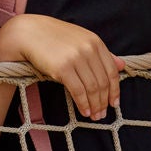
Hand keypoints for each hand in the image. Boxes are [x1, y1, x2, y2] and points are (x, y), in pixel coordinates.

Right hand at [0, 13, 122, 120]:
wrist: (28, 33)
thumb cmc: (54, 38)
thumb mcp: (81, 41)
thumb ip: (102, 53)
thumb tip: (122, 65)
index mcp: (95, 41)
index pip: (112, 70)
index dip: (115, 90)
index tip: (114, 103)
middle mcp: (88, 49)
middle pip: (103, 81)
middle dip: (104, 101)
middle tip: (103, 114)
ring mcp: (76, 58)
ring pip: (92, 88)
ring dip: (95, 105)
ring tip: (95, 116)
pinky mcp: (62, 68)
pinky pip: (78, 91)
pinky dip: (83, 104)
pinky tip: (84, 111)